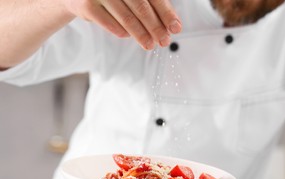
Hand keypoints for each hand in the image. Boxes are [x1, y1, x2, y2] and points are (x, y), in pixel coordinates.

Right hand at [61, 0, 181, 49]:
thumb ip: (151, 6)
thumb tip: (170, 26)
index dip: (166, 13)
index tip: (175, 28)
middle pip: (142, 8)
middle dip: (156, 27)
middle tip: (164, 41)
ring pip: (127, 18)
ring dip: (141, 35)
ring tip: (150, 45)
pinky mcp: (87, 5)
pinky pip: (110, 24)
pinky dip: (122, 32)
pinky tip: (128, 36)